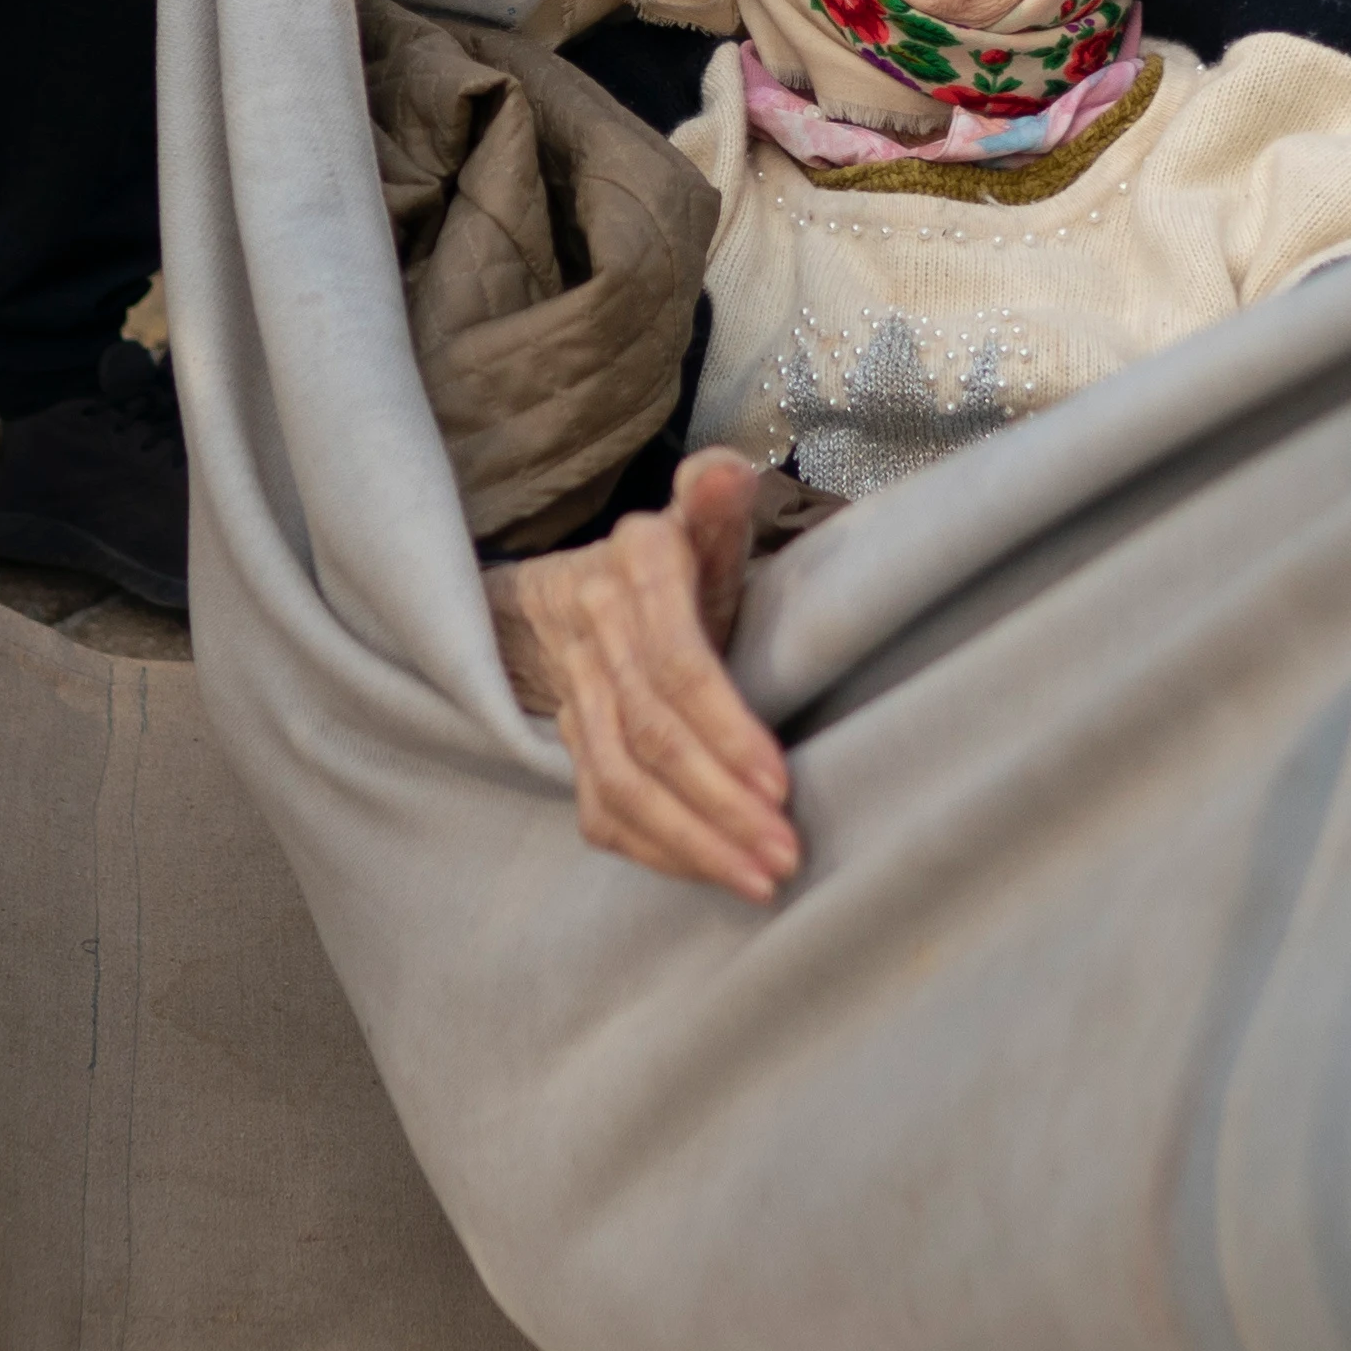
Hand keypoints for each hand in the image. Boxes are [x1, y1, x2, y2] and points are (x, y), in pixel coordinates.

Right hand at [489, 450, 795, 901]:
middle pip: (650, 733)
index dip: (724, 727)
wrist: (571, 589)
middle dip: (720, 802)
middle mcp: (595, 627)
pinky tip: (711, 871)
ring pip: (620, 782)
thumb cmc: (677, 561)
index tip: (778, 783)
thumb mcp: (700, 518)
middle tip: (784, 853)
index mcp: (638, 565)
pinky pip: (600, 810)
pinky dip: (657, 850)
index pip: (676, 662)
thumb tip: (731, 471)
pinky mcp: (566, 743)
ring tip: (759, 879)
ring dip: (692, 841)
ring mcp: (573, 691)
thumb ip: (719, 495)